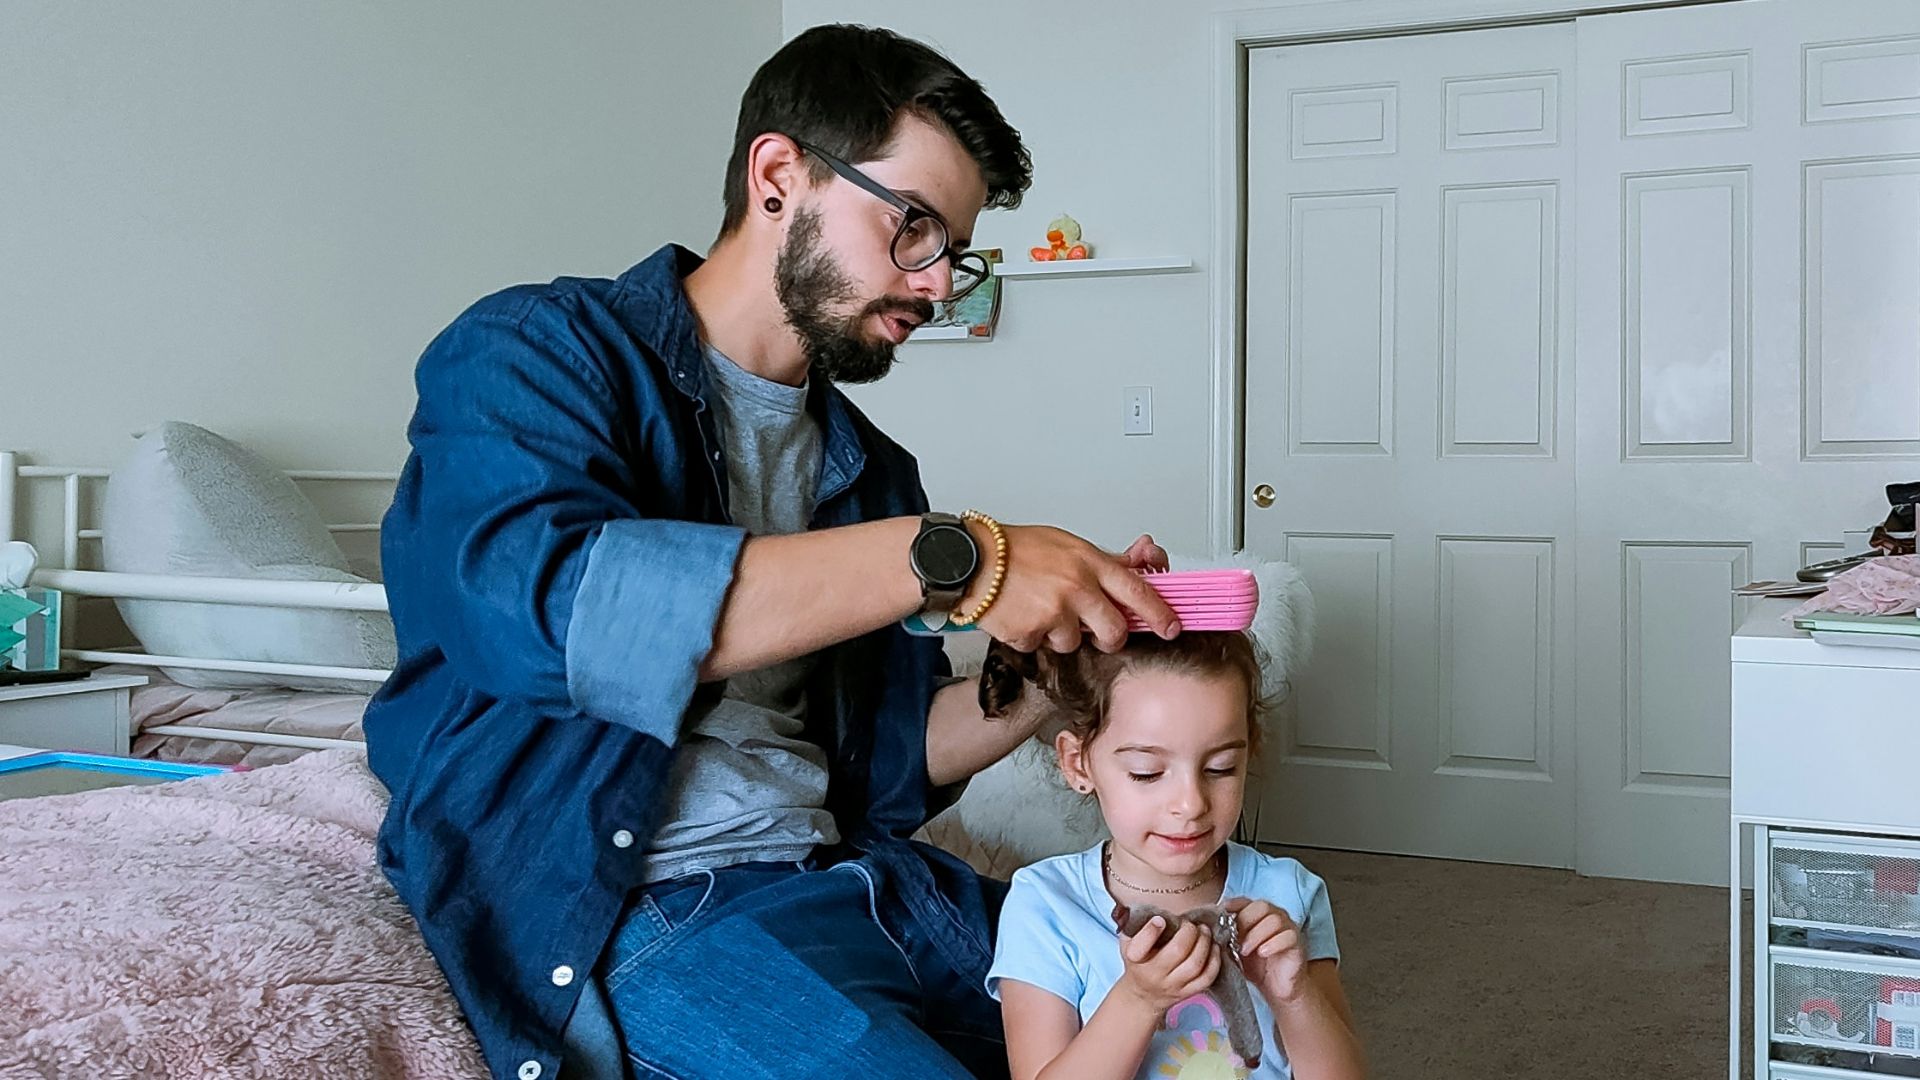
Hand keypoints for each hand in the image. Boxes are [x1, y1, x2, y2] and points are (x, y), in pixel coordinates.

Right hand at [965, 524, 1179, 653]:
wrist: (971, 560)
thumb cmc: (1017, 549)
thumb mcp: (1068, 544)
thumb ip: (1106, 561)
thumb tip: (1145, 560)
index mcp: (1089, 562)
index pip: (1139, 591)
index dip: (1160, 613)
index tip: (1171, 627)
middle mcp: (1077, 588)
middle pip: (1114, 631)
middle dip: (1110, 638)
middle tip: (1098, 633)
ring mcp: (1054, 612)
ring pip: (1074, 643)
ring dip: (1060, 634)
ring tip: (1040, 610)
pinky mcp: (1030, 633)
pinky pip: (1041, 646)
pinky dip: (1032, 637)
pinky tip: (1021, 615)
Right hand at [1116, 917, 1220, 1016]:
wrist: (1142, 995)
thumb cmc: (1137, 962)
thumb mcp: (1128, 942)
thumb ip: (1138, 924)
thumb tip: (1155, 906)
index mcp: (1135, 958)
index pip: (1141, 944)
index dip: (1152, 929)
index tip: (1161, 919)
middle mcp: (1154, 974)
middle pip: (1177, 951)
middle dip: (1189, 931)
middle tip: (1191, 924)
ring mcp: (1172, 985)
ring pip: (1195, 964)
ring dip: (1205, 943)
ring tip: (1205, 931)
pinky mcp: (1187, 993)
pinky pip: (1207, 978)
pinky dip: (1214, 960)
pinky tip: (1214, 948)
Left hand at [1227, 897, 1309, 1005]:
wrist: (1276, 988)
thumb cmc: (1255, 967)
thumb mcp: (1235, 951)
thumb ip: (1225, 939)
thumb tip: (1208, 930)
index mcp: (1259, 916)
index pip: (1247, 901)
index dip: (1235, 903)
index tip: (1223, 910)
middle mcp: (1275, 917)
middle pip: (1261, 906)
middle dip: (1245, 920)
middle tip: (1235, 940)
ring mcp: (1288, 929)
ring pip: (1274, 920)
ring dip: (1256, 934)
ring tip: (1245, 950)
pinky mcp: (1297, 943)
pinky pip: (1288, 936)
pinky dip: (1273, 943)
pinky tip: (1263, 953)